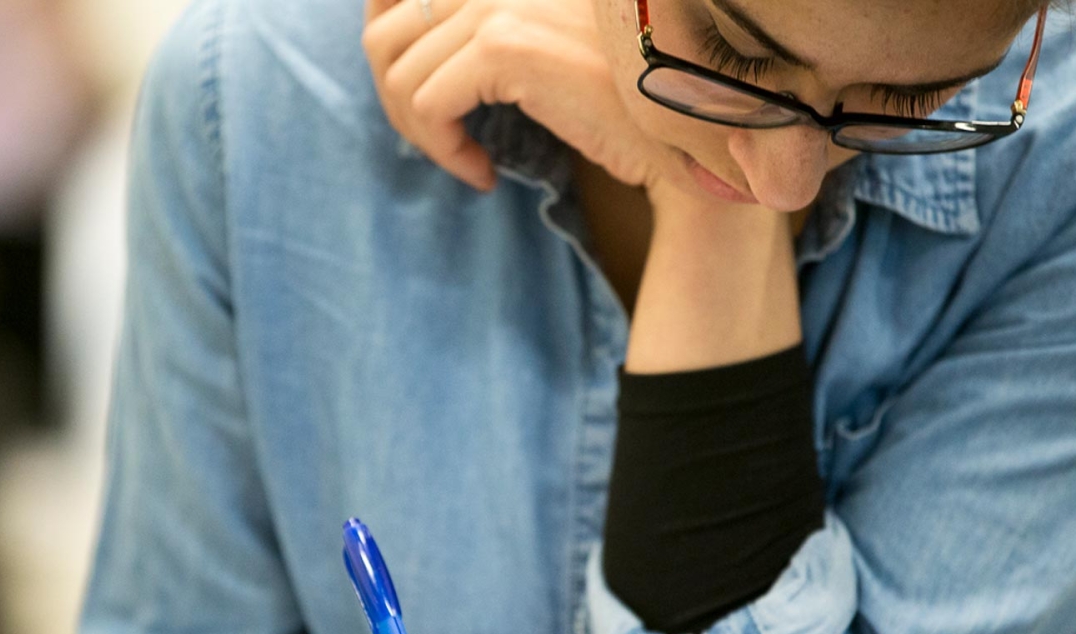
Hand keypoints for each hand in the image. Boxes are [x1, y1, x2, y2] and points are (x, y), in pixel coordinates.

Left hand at [362, 0, 686, 194]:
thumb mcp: (546, 54)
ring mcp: (503, 2)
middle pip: (384, 31)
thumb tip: (394, 43)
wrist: (692, 132)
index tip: (408, 92)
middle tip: (441, 142)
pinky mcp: (505, 47)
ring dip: (421, 134)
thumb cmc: (627, 105)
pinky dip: (444, 151)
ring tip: (466, 160)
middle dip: (395, 101)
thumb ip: (484, 38)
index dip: (384, 36)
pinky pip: (427, 104)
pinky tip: (485, 174)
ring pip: (397, 73)